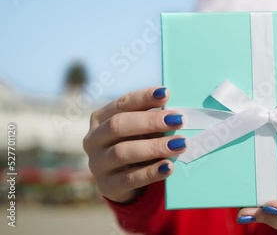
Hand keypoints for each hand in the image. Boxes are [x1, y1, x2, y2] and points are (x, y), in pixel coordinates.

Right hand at [83, 87, 186, 202]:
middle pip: (118, 125)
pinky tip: (169, 167)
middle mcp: (94, 139)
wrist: (123, 182)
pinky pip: (129, 179)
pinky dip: (151, 172)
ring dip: (154, 147)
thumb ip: (152, 120)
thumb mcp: (141, 130)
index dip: (143, 98)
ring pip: (122, 152)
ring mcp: (98, 164)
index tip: (166, 93)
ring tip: (179, 144)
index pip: (121, 104)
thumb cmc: (136, 145)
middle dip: (150, 121)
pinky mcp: (107, 186)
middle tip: (178, 120)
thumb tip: (176, 112)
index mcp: (100, 118)